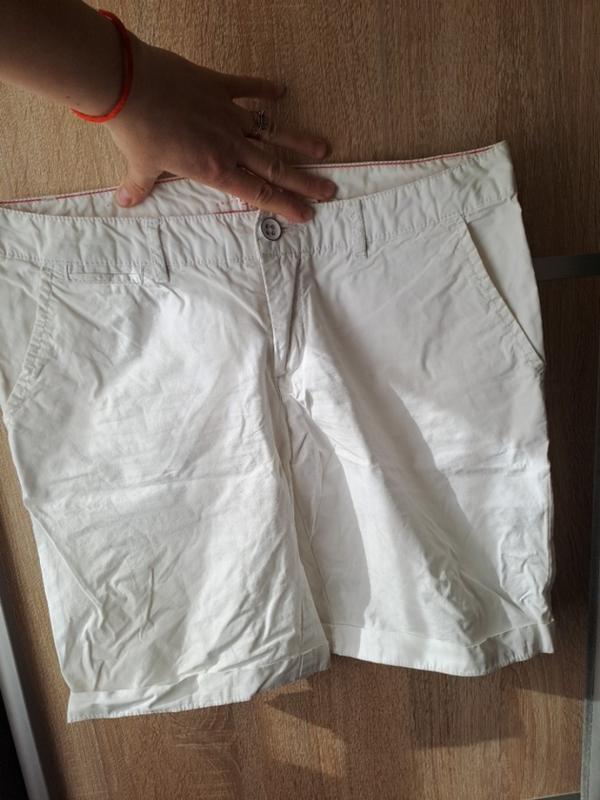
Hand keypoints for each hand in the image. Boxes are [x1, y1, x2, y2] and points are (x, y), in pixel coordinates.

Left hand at [106, 36, 337, 222]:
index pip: (257, 192)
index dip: (284, 205)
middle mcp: (229, 145)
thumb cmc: (137, 130)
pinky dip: (265, 89)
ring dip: (297, 142)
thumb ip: (140, 185)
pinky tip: (281, 90)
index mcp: (214, 169)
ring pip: (271, 132)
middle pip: (275, 167)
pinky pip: (248, 88)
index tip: (306, 214)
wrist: (129, 85)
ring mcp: (227, 115)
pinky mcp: (219, 87)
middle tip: (328, 190)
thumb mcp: (139, 165)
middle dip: (304, 182)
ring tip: (323, 150)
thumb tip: (125, 203)